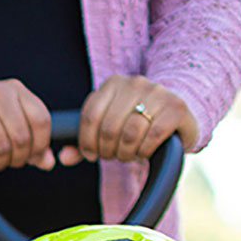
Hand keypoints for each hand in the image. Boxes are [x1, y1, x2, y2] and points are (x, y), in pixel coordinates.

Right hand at [0, 79, 54, 176]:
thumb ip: (31, 143)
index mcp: (15, 89)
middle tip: (8, 162)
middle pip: (21, 137)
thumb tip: (48, 162)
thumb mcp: (9, 126)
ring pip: (1, 146)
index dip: (39, 146)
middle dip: (17, 158)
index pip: (41, 120)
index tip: (30, 156)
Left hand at [64, 75, 198, 165]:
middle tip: (114, 155)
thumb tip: (63, 157)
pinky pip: (152, 137)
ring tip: (129, 153)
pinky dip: (145, 151)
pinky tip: (145, 150)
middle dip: (107, 151)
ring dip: (126, 153)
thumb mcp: (108, 127)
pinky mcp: (175, 108)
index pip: (90, 117)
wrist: (177, 113)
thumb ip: (84, 141)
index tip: (92, 154)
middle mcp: (135, 83)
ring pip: (129, 135)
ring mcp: (158, 93)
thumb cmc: (135, 123)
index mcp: (113, 84)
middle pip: (109, 129)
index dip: (87, 143)